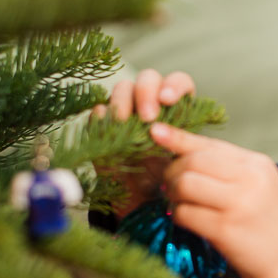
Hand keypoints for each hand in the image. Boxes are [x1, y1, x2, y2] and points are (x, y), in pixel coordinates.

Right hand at [90, 69, 195, 215]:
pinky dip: (103, 117)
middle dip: (146, 92)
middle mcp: (150, 102)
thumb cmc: (166, 177)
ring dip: (123, 101)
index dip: (174, 86)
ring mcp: (125, 110)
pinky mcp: (103, 124)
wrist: (139, 200)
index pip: (178, 82)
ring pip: (122, 88)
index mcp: (175, 107)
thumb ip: (174, 140)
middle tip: (148, 117)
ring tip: (124, 121)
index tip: (168, 100)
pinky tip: (107, 129)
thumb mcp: (178, 160)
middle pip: (148, 78)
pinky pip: (99, 111)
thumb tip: (157, 126)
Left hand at [150, 122, 277, 277]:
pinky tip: (187, 221)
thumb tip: (184, 155)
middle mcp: (249, 178)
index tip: (156, 132)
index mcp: (256, 164)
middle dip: (172, 172)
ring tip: (178, 203)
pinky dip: (179, 216)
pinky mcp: (225, 229)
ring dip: (173, 194)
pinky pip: (185, 214)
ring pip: (185, 184)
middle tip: (170, 186)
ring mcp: (237, 204)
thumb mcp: (261, 186)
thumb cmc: (272, 224)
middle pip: (192, 162)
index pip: (210, 144)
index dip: (178, 137)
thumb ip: (230, 169)